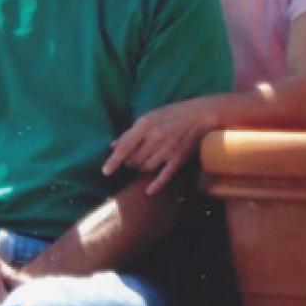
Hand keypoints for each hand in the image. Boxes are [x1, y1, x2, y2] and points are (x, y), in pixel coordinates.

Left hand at [101, 97, 215, 194]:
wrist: (200, 115)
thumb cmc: (171, 114)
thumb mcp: (149, 117)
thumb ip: (131, 132)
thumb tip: (113, 145)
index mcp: (145, 125)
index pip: (124, 147)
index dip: (113, 161)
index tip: (105, 172)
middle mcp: (155, 138)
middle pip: (134, 160)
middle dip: (130, 162)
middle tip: (134, 159)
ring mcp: (168, 150)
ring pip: (146, 168)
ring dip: (141, 168)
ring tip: (145, 162)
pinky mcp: (179, 158)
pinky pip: (164, 176)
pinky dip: (155, 185)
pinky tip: (148, 191)